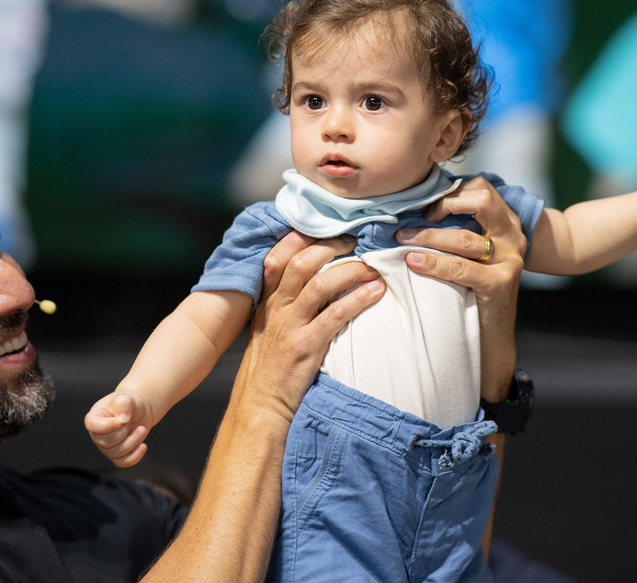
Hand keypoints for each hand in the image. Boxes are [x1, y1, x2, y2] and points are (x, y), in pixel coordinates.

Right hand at [85, 390, 154, 467]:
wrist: (137, 411)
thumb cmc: (128, 403)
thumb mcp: (127, 398)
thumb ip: (124, 404)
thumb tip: (123, 419)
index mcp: (93, 418)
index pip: (94, 426)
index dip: (109, 425)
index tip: (123, 420)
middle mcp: (97, 435)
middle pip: (107, 442)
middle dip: (124, 432)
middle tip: (133, 421)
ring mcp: (106, 447)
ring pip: (117, 453)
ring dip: (133, 442)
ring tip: (142, 429)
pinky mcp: (117, 455)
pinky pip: (123, 462)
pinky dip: (135, 456)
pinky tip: (143, 445)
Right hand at [231, 232, 383, 424]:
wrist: (259, 407)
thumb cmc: (270, 370)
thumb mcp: (269, 331)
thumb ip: (286, 307)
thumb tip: (318, 284)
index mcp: (267, 302)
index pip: (280, 256)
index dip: (306, 238)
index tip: (331, 230)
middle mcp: (276, 309)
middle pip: (303, 261)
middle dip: (334, 246)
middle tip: (358, 243)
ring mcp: (289, 326)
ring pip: (321, 283)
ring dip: (352, 270)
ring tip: (375, 267)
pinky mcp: (305, 346)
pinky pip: (336, 314)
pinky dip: (359, 299)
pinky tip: (377, 292)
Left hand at [395, 176, 524, 400]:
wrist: (494, 336)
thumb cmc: (473, 291)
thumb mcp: (471, 253)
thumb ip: (458, 229)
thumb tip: (416, 209)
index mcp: (506, 223)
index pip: (482, 187)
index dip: (452, 191)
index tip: (426, 208)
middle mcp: (513, 235)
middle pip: (481, 200)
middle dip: (442, 205)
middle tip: (411, 222)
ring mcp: (510, 259)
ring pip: (463, 237)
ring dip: (427, 237)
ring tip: (401, 240)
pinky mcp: (501, 283)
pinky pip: (461, 267)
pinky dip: (434, 263)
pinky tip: (413, 261)